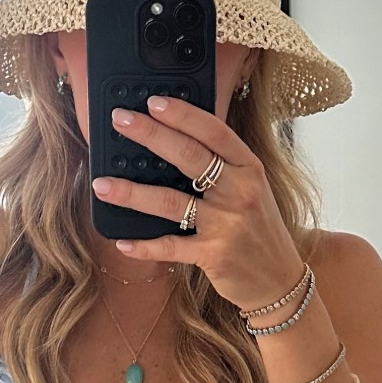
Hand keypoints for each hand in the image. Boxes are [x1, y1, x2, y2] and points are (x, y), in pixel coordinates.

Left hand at [92, 94, 304, 312]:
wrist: (279, 280)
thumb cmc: (259, 230)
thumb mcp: (252, 189)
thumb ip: (223, 167)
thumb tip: (175, 140)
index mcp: (249, 168)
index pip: (214, 132)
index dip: (183, 114)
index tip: (153, 102)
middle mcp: (240, 192)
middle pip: (188, 156)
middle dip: (150, 135)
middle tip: (120, 121)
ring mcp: (227, 224)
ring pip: (170, 201)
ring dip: (131, 193)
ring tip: (102, 184)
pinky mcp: (214, 255)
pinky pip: (171, 246)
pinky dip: (144, 246)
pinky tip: (122, 243)